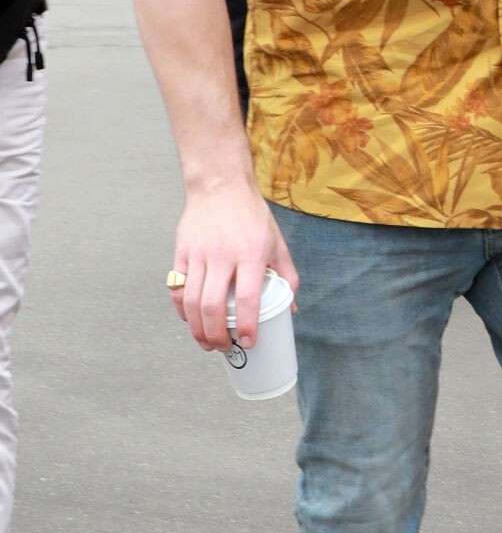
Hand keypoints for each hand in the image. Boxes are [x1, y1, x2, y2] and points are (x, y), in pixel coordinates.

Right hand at [170, 178, 298, 352]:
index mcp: (250, 253)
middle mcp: (222, 255)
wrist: (220, 185)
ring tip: (207, 342)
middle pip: (213, 305)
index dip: (246, 324)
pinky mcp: (181, 253)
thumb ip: (287, 276)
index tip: (249, 341)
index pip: (247, 297)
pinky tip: (190, 320)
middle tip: (224, 348)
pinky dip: (182, 310)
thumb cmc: (251, 215)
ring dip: (197, 329)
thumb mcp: (277, 242)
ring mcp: (198, 254)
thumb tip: (292, 308)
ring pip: (191, 301)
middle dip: (216, 335)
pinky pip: (177, 288)